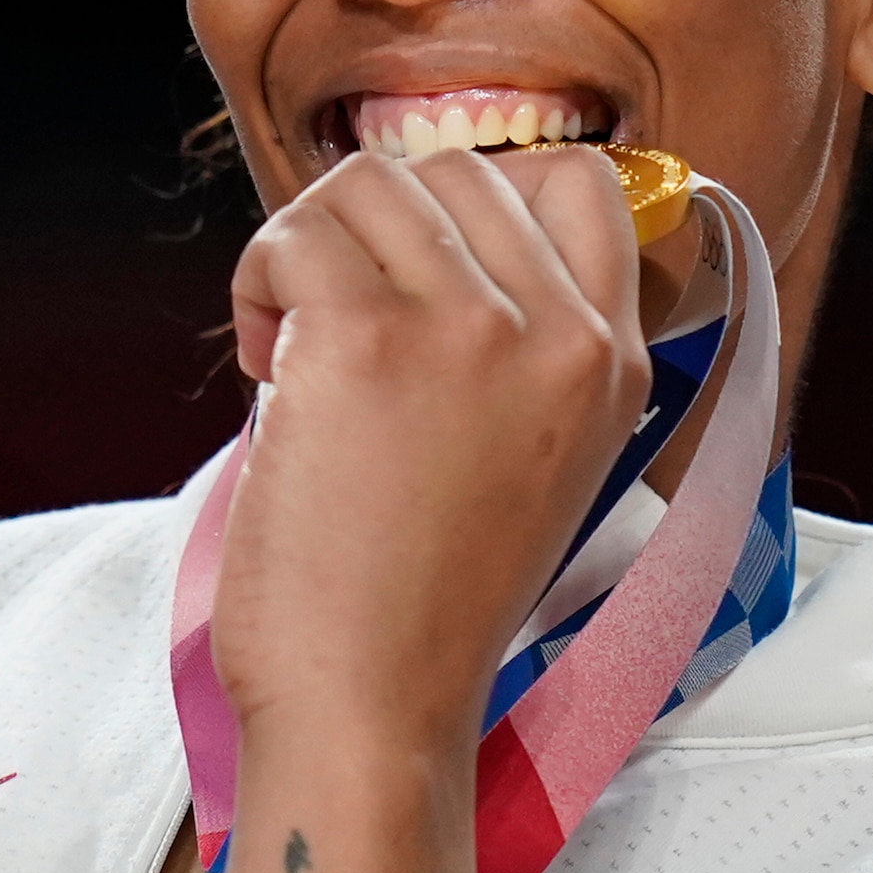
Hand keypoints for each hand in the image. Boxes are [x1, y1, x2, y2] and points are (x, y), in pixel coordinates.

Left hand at [214, 144, 655, 872]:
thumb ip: (523, 347)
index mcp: (614, 363)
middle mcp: (558, 333)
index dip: (481, 199)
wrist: (373, 705)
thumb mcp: (538, 460)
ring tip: (294, 341)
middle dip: (378, 224)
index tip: (423, 258)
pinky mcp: (364, 339)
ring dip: (308, 245)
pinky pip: (293, 237)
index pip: (577, 183)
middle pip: (457, 168)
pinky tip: (266, 367)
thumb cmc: (426, 602)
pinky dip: (258, 283)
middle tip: (338, 319)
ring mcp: (467, 328)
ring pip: (368, 185)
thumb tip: (435, 230)